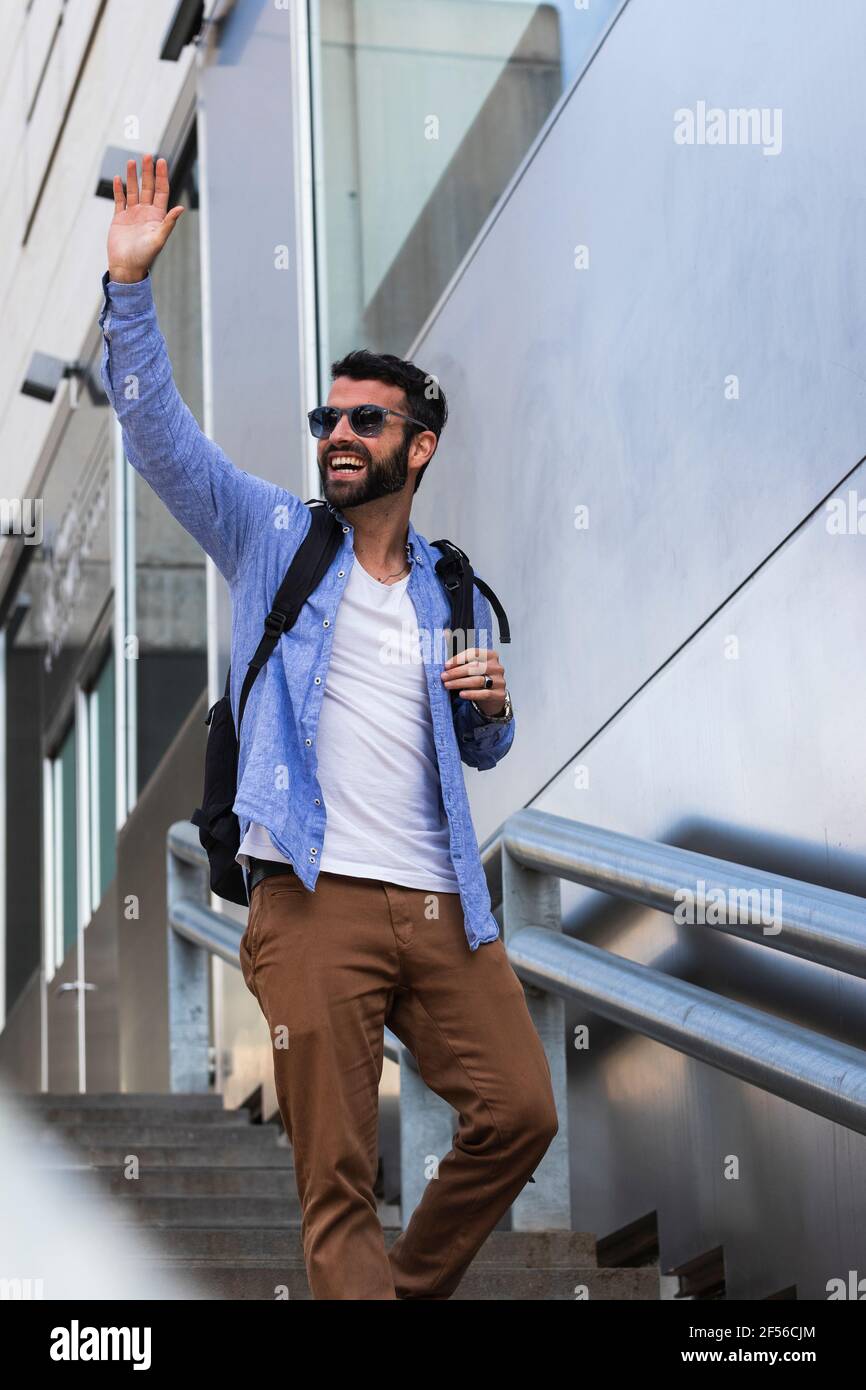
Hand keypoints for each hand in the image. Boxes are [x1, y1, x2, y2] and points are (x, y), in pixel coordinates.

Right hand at [107, 154, 184, 282]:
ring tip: (131, 161)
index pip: (161, 191)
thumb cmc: (144, 256)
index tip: (161, 161)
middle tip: (148, 155)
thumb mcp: (158, 238)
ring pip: (133, 191)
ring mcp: (132, 214)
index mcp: (157, 216)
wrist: (126, 267)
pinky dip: (118, 189)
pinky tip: (118, 178)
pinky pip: (119, 200)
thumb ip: (169, 223)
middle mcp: (146, 213)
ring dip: (133, 176)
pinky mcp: (120, 218)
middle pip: (148, 187)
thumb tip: (181, 208)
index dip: (161, 176)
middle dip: (148, 171)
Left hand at [440, 646, 506, 716]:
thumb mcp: (473, 668)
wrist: (493, 696)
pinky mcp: (499, 694)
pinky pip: (484, 693)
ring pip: (478, 680)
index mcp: (491, 656)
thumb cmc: (481, 679)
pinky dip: (471, 694)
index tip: (447, 665)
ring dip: (460, 683)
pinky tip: (462, 694)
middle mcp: (497, 667)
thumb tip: (446, 654)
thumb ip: (462, 662)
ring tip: (448, 685)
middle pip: (475, 667)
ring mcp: (499, 681)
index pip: (474, 653)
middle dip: (456, 672)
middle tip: (444, 676)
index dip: (459, 659)